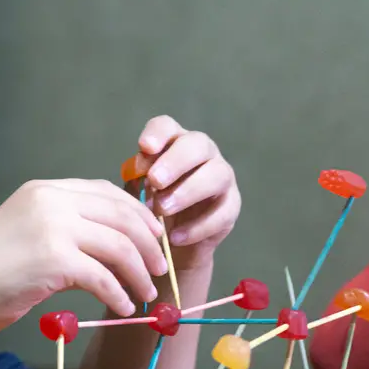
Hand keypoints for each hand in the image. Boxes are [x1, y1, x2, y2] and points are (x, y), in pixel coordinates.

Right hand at [0, 179, 169, 340]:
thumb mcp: (25, 231)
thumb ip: (61, 224)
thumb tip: (113, 238)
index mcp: (43, 189)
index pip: (107, 192)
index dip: (139, 215)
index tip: (154, 238)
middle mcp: (49, 200)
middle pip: (122, 216)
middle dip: (149, 245)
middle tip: (159, 269)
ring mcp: (51, 227)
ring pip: (120, 246)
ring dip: (139, 274)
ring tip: (145, 293)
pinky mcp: (53, 260)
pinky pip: (104, 277)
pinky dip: (119, 294)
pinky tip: (121, 307)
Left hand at [128, 115, 240, 270]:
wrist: (170, 241)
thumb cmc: (151, 206)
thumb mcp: (138, 192)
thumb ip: (137, 179)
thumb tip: (139, 169)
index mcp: (173, 143)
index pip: (166, 126)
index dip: (157, 134)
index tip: (144, 147)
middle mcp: (203, 153)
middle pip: (197, 145)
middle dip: (175, 162)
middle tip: (155, 181)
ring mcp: (222, 177)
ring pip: (216, 175)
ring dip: (187, 192)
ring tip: (162, 209)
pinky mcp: (231, 206)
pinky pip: (222, 213)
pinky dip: (197, 227)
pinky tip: (175, 237)